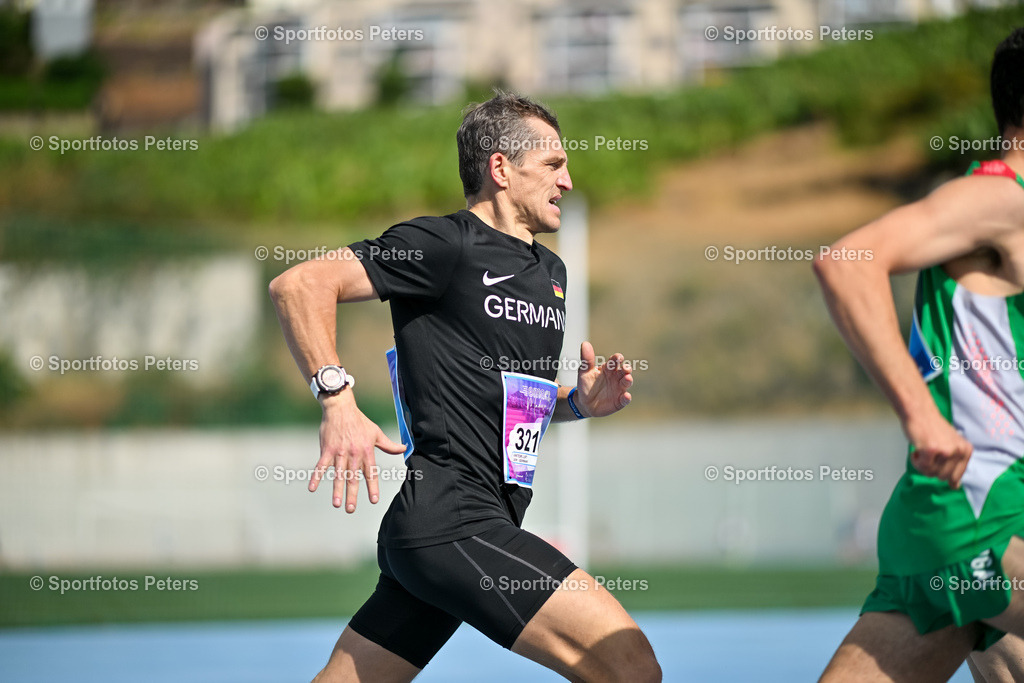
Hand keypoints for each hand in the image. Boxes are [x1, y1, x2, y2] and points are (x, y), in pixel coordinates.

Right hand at [310, 390, 406, 511]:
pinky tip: (312, 488)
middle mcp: (353, 454)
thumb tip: (404, 449)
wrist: (341, 408)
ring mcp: (339, 452)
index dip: (372, 486)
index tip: (373, 500)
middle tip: (351, 509)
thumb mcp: (376, 433)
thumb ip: (389, 445)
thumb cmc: (360, 422)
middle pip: (353, 477)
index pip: (370, 472)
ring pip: (338, 474)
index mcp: (366, 451)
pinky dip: (316, 477)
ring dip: (337, 490)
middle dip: (352, 494)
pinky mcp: (327, 449)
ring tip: (337, 504)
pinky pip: (321, 466)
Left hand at [575, 341, 632, 417]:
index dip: (617, 358)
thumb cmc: (586, 385)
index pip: (615, 361)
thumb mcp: (584, 372)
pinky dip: (626, 398)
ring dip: (628, 380)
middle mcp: (616, 377)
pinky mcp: (619, 401)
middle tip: (626, 368)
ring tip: (627, 378)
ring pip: (627, 383)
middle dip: (626, 369)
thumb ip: (586, 360)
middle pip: (624, 371)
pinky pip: (625, 399)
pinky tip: (626, 396)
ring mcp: (619, 389)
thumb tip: (585, 344)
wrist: (584, 403)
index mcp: (608, 369)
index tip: (618, 357)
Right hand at [903, 409, 972, 488]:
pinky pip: (921, 467)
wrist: (919, 411)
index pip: (956, 476)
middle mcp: (958, 451)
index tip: (937, 465)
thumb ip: (955, 464)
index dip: (943, 473)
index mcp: (966, 450)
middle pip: (943, 477)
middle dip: (931, 469)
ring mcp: (946, 450)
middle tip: (926, 455)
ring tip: (921, 451)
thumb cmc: (931, 427)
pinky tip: (916, 450)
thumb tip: (955, 486)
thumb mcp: (951, 445)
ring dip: (922, 465)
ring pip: (931, 473)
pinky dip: (915, 461)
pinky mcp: (931, 450)